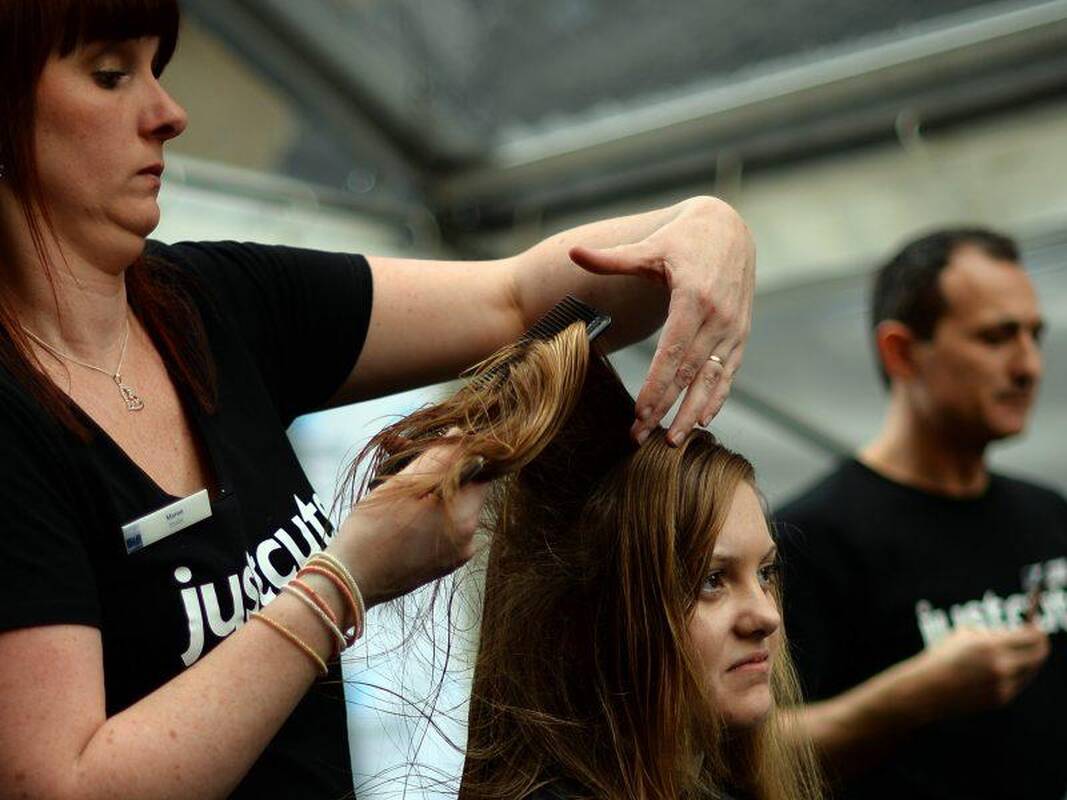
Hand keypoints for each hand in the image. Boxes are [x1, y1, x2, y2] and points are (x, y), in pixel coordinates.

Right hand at [328, 438, 489, 606]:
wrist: (351, 578)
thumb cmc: (372, 529)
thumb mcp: (403, 485)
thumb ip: (437, 459)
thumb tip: (459, 435)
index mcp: (464, 517)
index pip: (479, 473)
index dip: (458, 456)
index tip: (434, 452)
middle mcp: (469, 539)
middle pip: (467, 492)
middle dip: (444, 476)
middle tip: (411, 469)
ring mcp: (458, 555)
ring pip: (455, 511)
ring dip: (437, 496)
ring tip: (404, 494)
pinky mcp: (444, 565)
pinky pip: (447, 530)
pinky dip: (433, 518)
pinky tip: (407, 517)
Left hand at [569, 196, 754, 444]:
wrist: (730, 230)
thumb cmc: (683, 239)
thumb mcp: (649, 247)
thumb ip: (611, 257)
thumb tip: (574, 252)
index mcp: (693, 298)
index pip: (673, 352)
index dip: (657, 385)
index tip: (640, 412)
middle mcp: (718, 317)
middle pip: (688, 373)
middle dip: (665, 408)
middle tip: (641, 436)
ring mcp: (732, 329)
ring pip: (712, 380)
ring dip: (692, 413)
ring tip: (673, 441)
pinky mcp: (740, 335)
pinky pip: (728, 373)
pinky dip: (717, 398)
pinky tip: (702, 419)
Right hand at [916, 624, 1049, 716]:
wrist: (927, 689)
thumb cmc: (941, 658)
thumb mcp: (963, 635)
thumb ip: (991, 634)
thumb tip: (1013, 634)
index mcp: (991, 645)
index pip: (1031, 636)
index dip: (1037, 630)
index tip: (1037, 626)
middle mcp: (1002, 666)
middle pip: (1039, 654)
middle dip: (1041, 645)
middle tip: (1040, 639)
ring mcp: (1004, 685)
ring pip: (1030, 670)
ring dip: (1028, 660)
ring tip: (1020, 652)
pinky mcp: (1002, 698)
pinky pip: (1018, 682)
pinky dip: (1015, 674)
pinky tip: (1005, 668)